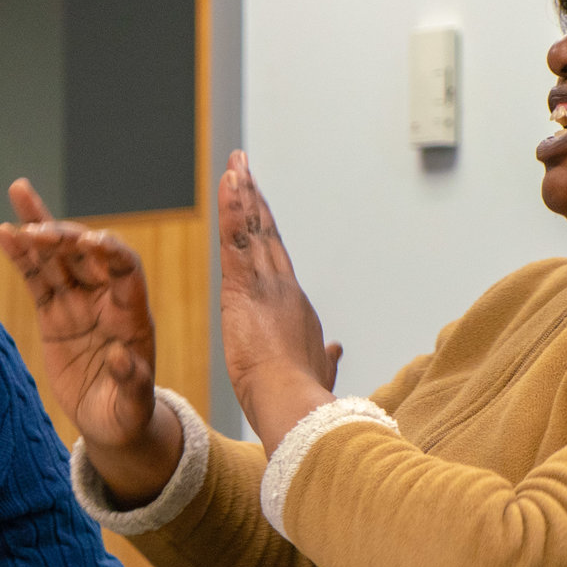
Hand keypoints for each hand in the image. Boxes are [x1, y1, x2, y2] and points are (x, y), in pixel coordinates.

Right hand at [0, 179, 182, 505]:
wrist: (109, 423)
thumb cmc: (128, 413)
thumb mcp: (134, 404)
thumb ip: (132, 381)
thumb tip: (122, 358)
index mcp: (133, 315)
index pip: (127, 269)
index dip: (111, 252)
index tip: (91, 241)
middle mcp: (107, 299)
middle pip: (88, 254)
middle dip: (65, 237)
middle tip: (39, 229)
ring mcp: (78, 302)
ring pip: (58, 257)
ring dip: (40, 226)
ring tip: (20, 192)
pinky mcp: (53, 312)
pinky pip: (36, 278)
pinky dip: (21, 255)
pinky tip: (4, 231)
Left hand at [218, 152, 342, 448]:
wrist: (294, 402)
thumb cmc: (301, 397)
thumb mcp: (316, 373)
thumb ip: (324, 358)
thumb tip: (336, 349)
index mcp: (295, 308)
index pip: (276, 260)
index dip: (266, 231)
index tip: (259, 208)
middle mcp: (284, 288)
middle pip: (266, 233)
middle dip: (254, 199)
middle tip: (244, 167)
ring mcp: (266, 283)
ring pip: (252, 228)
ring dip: (243, 193)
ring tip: (235, 163)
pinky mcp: (244, 286)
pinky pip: (236, 237)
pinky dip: (233, 207)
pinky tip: (231, 180)